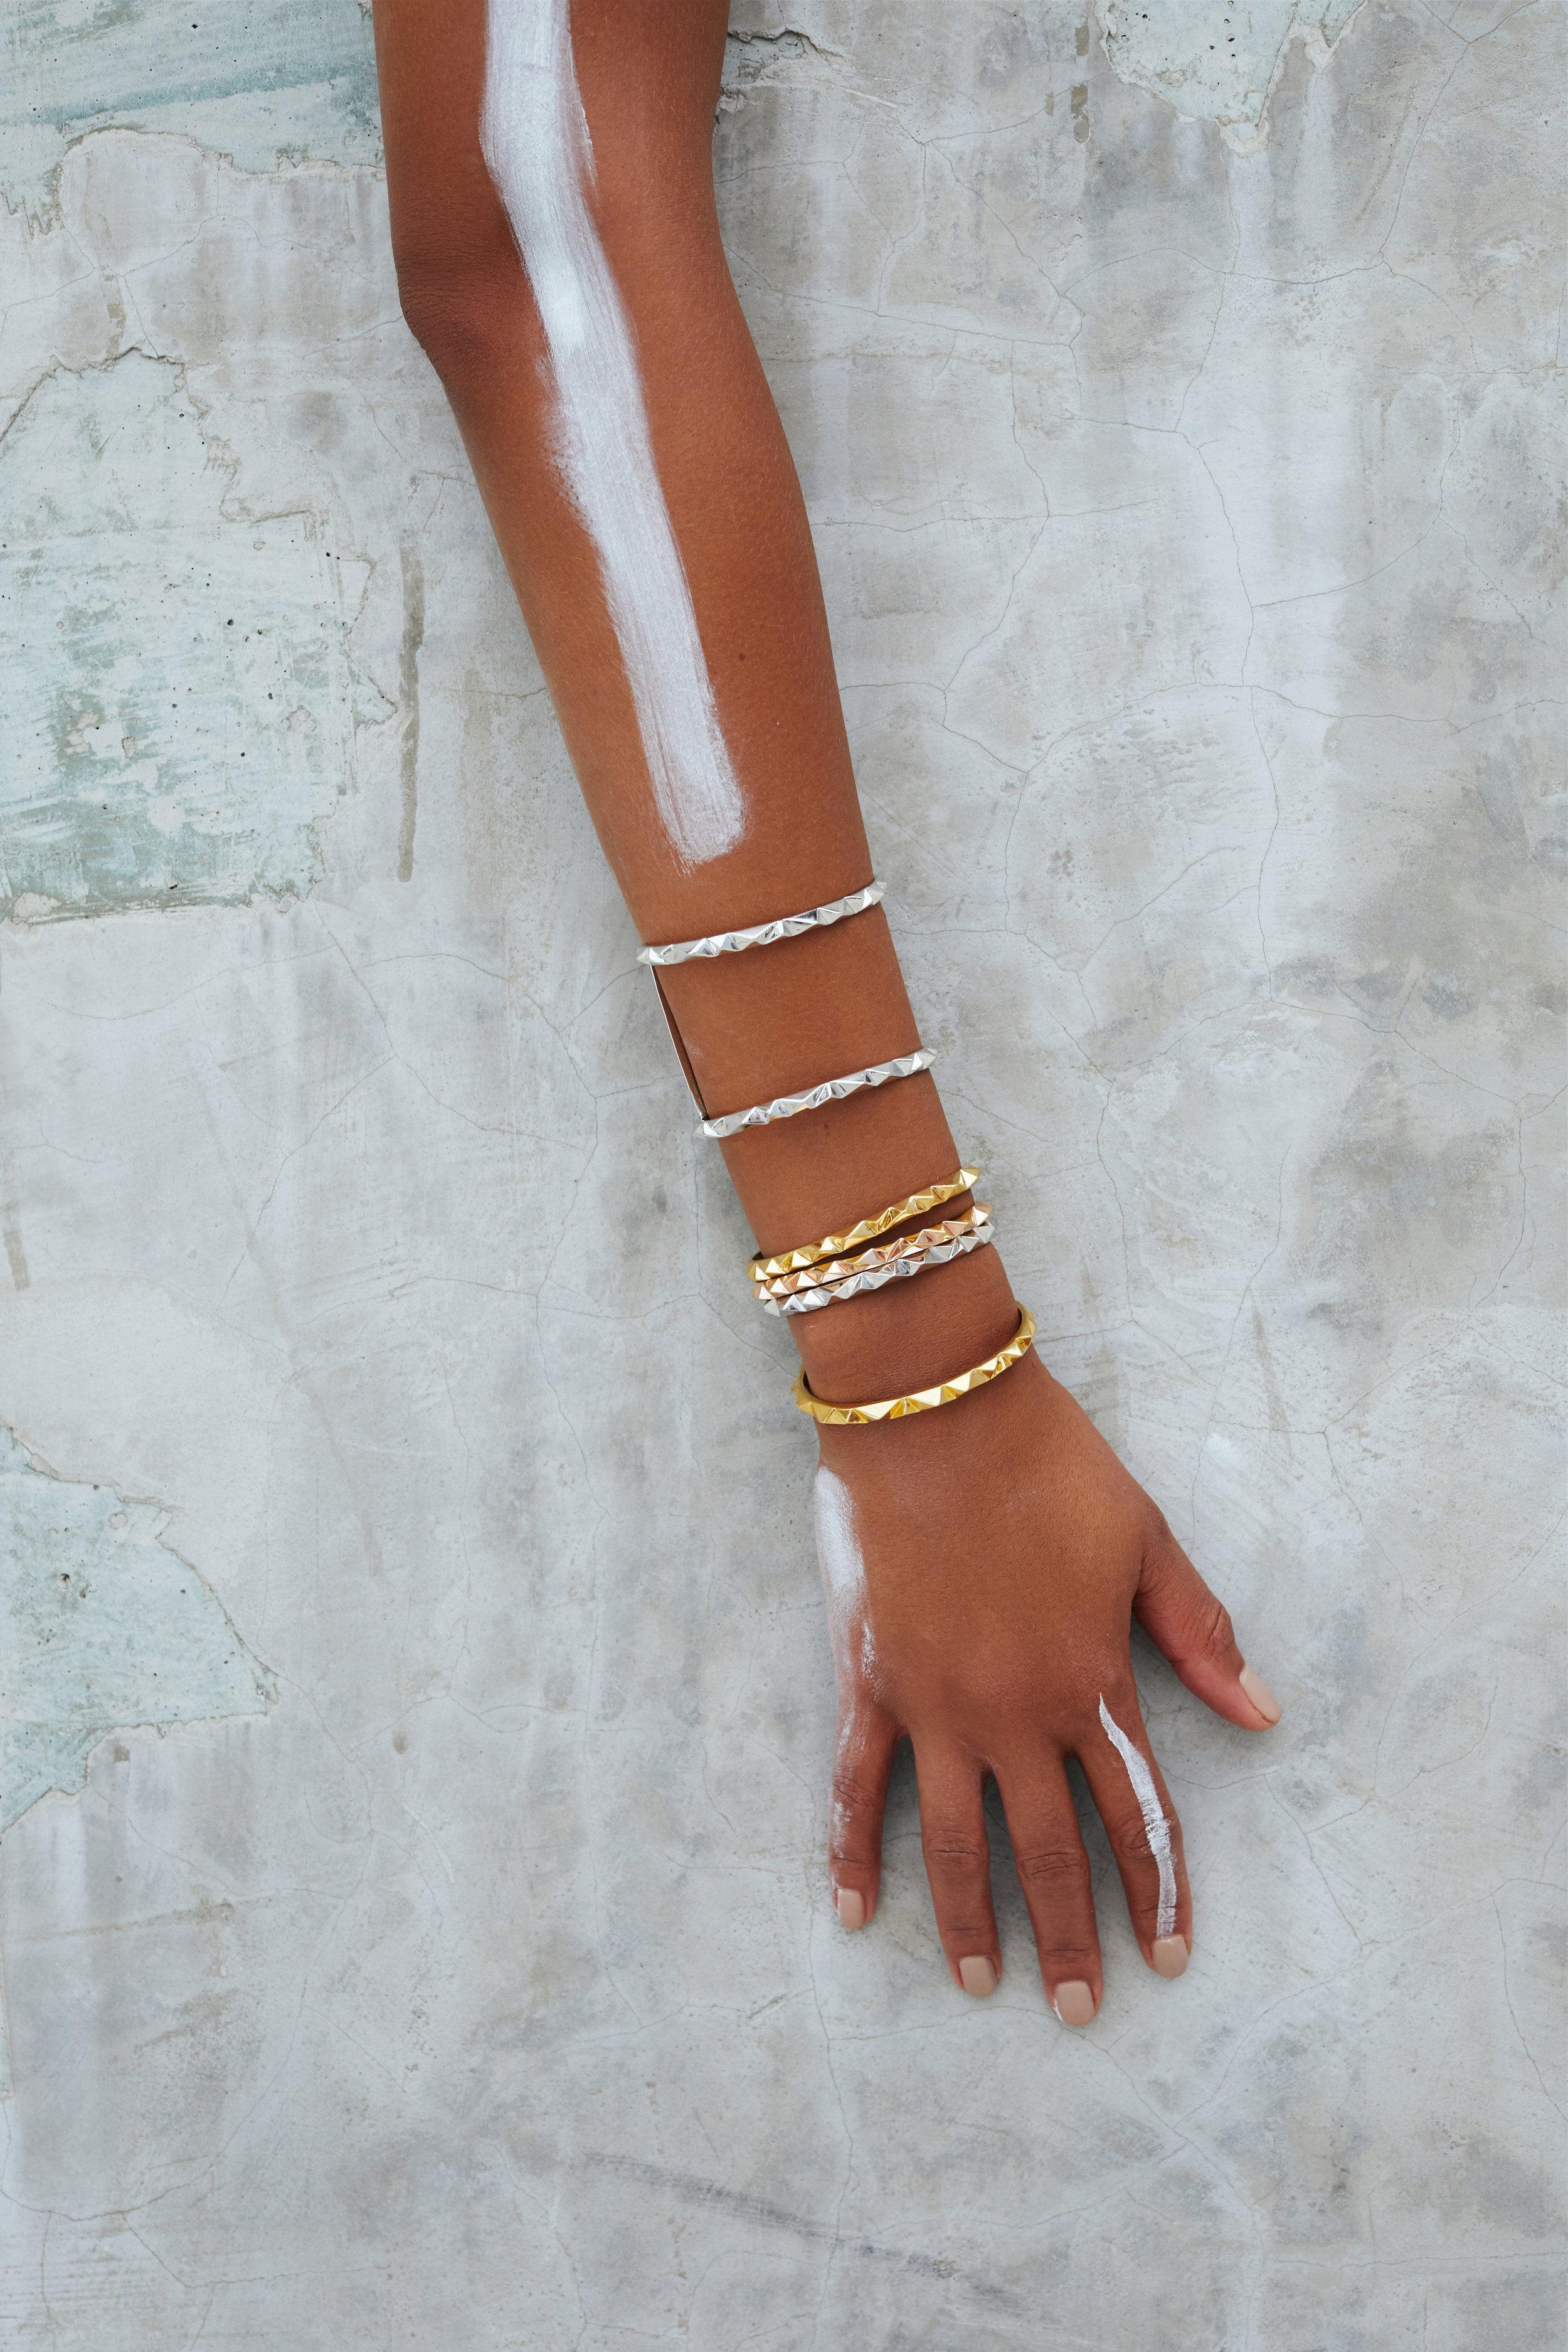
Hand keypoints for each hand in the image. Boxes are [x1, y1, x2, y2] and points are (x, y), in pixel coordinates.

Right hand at [813, 1349, 1281, 2020]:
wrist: (933, 1410)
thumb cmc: (1048, 1464)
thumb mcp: (1145, 1539)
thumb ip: (1199, 1633)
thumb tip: (1262, 1714)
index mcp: (1091, 1681)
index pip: (1137, 1816)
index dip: (1158, 1893)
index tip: (1170, 1959)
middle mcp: (1015, 1713)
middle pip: (1048, 1853)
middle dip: (1072, 1940)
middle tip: (1080, 2011)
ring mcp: (936, 1705)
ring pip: (955, 1843)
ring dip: (970, 1925)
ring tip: (982, 1986)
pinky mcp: (870, 1683)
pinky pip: (857, 1787)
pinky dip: (850, 1853)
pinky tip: (851, 1913)